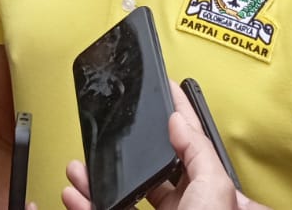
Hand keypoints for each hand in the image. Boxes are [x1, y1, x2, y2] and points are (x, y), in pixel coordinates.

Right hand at [60, 82, 270, 209]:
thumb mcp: (216, 190)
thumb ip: (198, 153)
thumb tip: (181, 120)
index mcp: (209, 197)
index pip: (191, 149)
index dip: (178, 119)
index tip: (164, 92)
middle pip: (149, 174)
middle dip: (124, 154)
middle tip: (111, 134)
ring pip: (121, 197)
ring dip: (96, 179)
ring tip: (79, 166)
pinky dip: (86, 204)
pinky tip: (75, 194)